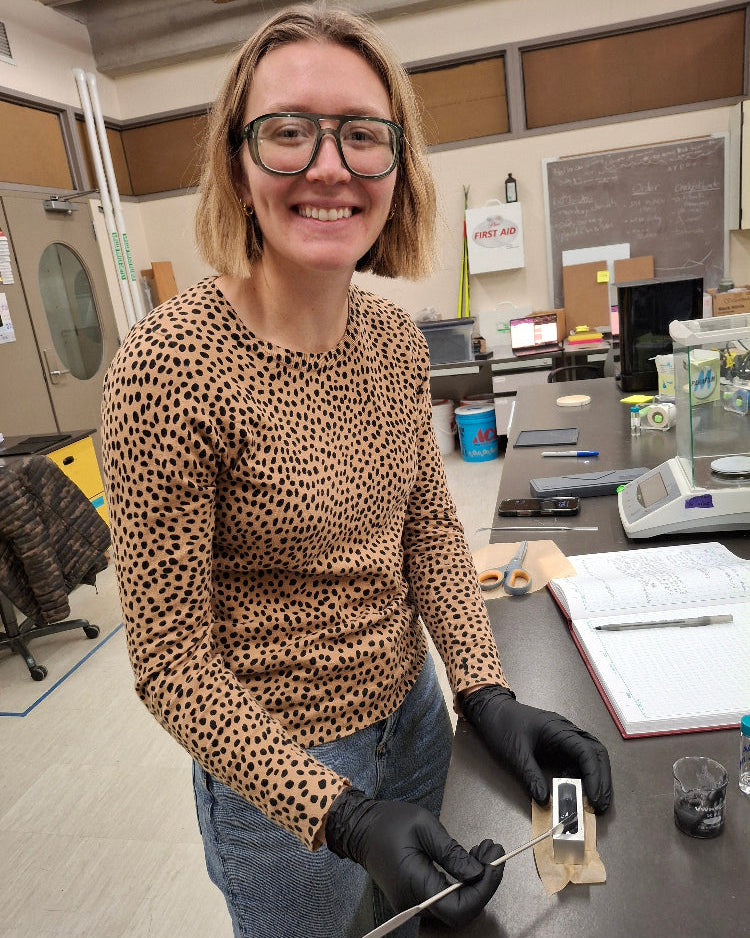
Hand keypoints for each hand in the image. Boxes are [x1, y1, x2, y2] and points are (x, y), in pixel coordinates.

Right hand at [325, 787, 504, 925]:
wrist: (359, 828)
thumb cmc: (390, 822)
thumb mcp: (424, 827)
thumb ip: (452, 852)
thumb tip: (478, 872)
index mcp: (416, 885)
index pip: (459, 907)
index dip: (483, 890)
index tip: (495, 862)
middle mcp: (415, 902)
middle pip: (461, 910)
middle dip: (484, 882)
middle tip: (493, 850)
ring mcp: (414, 902)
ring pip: (455, 905)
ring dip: (476, 881)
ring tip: (485, 851)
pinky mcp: (415, 896)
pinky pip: (445, 898)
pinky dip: (462, 881)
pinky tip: (469, 860)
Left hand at [462, 685, 611, 812]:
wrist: (491, 710)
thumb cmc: (502, 726)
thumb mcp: (514, 753)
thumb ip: (530, 776)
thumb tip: (544, 801)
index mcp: (558, 729)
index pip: (586, 751)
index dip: (594, 776)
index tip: (594, 799)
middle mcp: (566, 731)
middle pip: (596, 752)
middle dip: (601, 779)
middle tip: (600, 805)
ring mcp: (564, 736)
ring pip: (590, 755)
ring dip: (595, 777)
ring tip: (594, 801)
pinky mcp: (558, 744)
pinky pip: (577, 759)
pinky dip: (582, 775)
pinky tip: (577, 789)